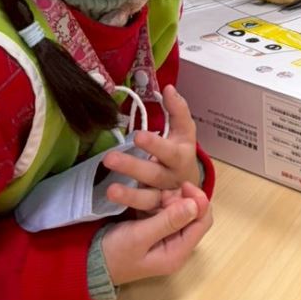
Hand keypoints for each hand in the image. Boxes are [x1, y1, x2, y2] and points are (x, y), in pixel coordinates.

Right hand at [100, 183, 211, 286]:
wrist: (89, 264)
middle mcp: (177, 247)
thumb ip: (168, 221)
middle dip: (183, 199)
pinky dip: (162, 202)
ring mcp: (167, 239)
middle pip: (194, 216)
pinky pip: (167, 212)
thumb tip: (196, 204)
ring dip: (171, 199)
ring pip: (181, 211)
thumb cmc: (114, 253)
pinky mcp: (156, 232)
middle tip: (163, 191)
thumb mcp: (139, 236)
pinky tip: (152, 194)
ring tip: (156, 193)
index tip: (183, 184)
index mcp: (178, 253)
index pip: (202, 222)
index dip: (198, 201)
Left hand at [102, 85, 199, 212]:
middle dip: (133, 166)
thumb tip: (168, 87)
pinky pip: (142, 211)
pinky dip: (128, 207)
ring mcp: (165, 197)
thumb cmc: (180, 153)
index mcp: (183, 155)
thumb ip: (178, 111)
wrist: (191, 188)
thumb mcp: (184, 133)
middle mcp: (174, 177)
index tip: (138, 135)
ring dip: (129, 194)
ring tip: (109, 188)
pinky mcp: (156, 211)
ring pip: (148, 197)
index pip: (170, 150)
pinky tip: (110, 199)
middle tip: (110, 158)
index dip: (155, 144)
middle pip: (154, 173)